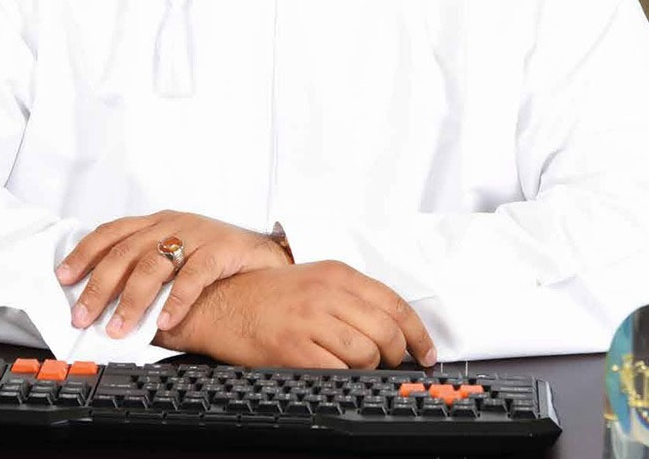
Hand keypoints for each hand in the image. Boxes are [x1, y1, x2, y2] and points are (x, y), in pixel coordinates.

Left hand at [54, 211, 289, 337]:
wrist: (265, 256)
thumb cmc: (216, 259)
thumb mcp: (176, 256)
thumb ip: (144, 270)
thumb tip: (104, 303)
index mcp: (158, 221)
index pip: (112, 231)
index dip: (85, 252)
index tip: (63, 277)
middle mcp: (174, 223)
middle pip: (127, 251)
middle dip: (100, 286)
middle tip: (83, 315)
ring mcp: (198, 234)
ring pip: (155, 263)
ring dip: (132, 299)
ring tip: (119, 327)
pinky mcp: (223, 249)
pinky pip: (195, 274)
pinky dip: (177, 299)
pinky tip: (166, 320)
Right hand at [153, 261, 436, 369]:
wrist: (222, 301)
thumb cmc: (269, 294)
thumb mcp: (315, 280)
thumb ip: (352, 297)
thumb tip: (392, 327)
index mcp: (337, 272)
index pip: (394, 303)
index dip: (417, 333)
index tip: (425, 352)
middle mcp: (327, 292)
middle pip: (386, 331)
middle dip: (396, 355)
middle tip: (391, 364)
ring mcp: (310, 320)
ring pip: (365, 352)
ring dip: (368, 367)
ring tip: (354, 365)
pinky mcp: (293, 347)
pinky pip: (336, 369)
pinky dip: (342, 375)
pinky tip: (334, 371)